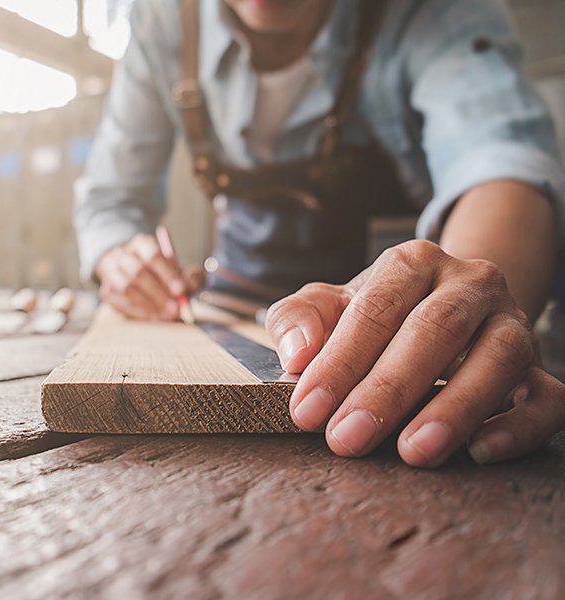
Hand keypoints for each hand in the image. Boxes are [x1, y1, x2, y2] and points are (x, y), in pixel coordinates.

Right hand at [96, 233, 205, 320]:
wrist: (134, 275)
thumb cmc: (163, 275)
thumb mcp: (182, 272)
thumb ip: (192, 277)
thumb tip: (190, 286)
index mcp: (143, 244)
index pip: (153, 255)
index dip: (168, 274)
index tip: (181, 290)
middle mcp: (124, 255)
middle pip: (138, 272)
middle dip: (158, 293)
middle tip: (175, 308)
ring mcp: (112, 273)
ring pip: (126, 288)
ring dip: (149, 304)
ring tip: (167, 315)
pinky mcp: (107, 291)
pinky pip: (120, 303)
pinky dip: (138, 312)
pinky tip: (154, 318)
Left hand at [266, 240, 564, 467]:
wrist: (442, 308)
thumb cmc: (375, 314)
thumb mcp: (329, 306)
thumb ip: (300, 317)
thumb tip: (296, 354)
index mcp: (413, 263)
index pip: (375, 309)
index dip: (340, 361)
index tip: (308, 411)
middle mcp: (468, 284)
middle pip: (434, 328)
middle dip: (388, 389)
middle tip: (347, 438)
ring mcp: (510, 323)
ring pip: (498, 357)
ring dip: (454, 408)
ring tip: (412, 451)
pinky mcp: (539, 369)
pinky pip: (548, 396)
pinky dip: (520, 425)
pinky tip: (480, 451)